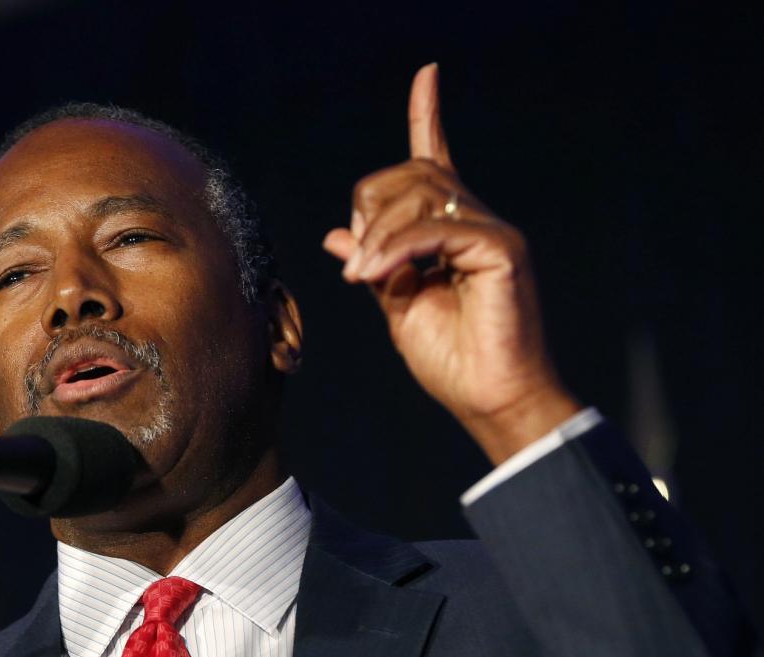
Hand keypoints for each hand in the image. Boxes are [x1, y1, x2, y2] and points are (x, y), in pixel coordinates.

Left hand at [322, 63, 580, 463]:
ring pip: (419, 195)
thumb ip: (374, 264)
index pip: (437, 159)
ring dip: (377, 235)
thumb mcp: (397, 305)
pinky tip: (378, 276)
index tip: (427, 74)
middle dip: (370, 208)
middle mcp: (475, 221)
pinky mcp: (502, 249)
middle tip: (359, 264)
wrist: (488, 399)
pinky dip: (396, 249)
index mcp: (451, 230)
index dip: (427, 116)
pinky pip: (434, 229)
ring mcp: (492, 232)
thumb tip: (337, 235)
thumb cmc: (451, 359)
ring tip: (365, 278)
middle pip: (411, 175)